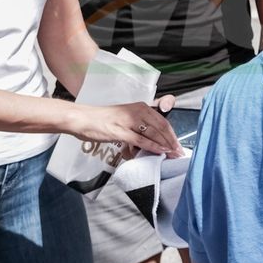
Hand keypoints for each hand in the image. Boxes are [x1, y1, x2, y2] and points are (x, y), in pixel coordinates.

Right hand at [66, 94, 181, 155]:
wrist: (83, 119)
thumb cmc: (104, 120)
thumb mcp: (127, 117)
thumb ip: (140, 125)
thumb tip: (153, 140)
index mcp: (141, 107)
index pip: (163, 121)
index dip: (172, 134)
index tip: (178, 144)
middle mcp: (137, 111)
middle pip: (162, 127)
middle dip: (172, 141)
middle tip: (179, 153)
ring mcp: (129, 121)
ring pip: (154, 133)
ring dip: (166, 145)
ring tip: (172, 155)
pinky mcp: (121, 131)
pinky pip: (141, 140)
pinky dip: (153, 146)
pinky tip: (160, 152)